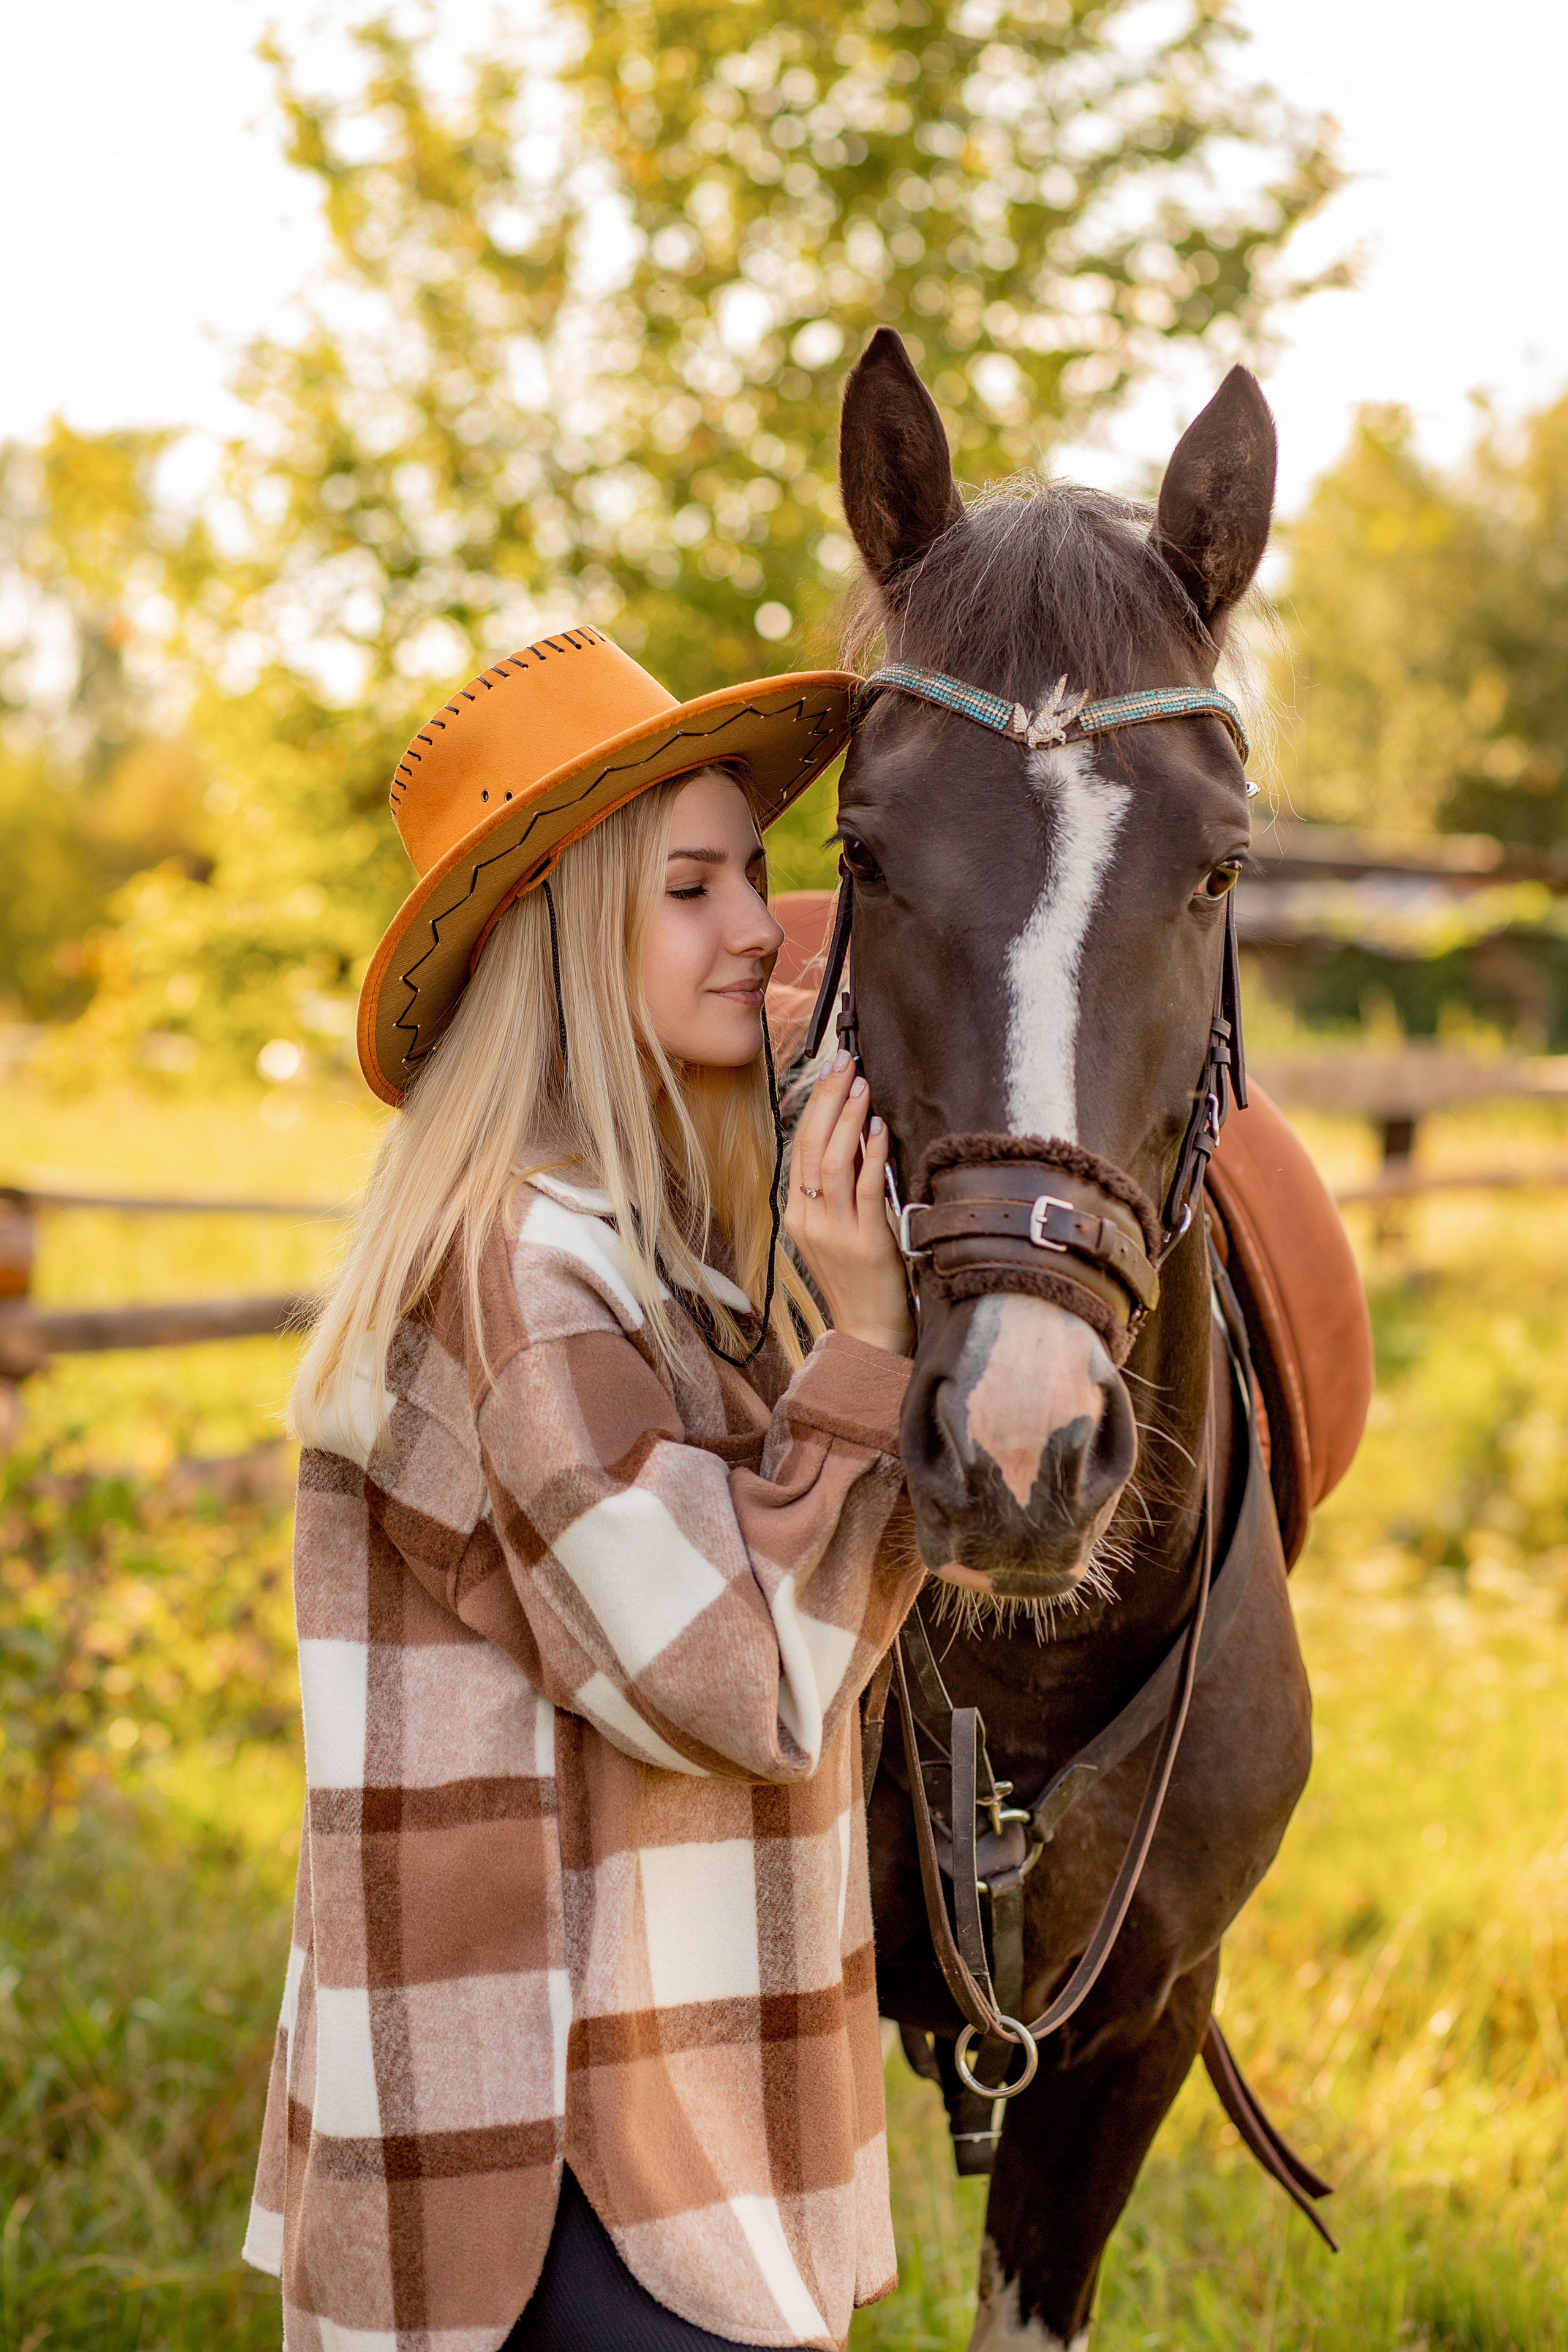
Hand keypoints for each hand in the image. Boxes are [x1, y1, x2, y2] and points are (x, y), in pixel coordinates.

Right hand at [784, 1051, 914, 1356]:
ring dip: (848, 1118)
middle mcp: (808, 1217)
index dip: (817, 1103)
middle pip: (811, 1143)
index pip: (801, 1144)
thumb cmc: (859, 1279)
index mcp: (799, 1211)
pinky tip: (880, 1128)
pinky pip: (864, 1189)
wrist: (869, 1332)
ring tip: (861, 1084)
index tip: (833, 1069)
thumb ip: (840, 1188)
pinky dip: (871, 1154)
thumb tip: (857, 1135)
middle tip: (845, 1060)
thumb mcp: (838, 1230)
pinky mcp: (863, 1242)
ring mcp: (832, 1231)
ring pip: (832, 1161)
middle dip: (828, 1097)